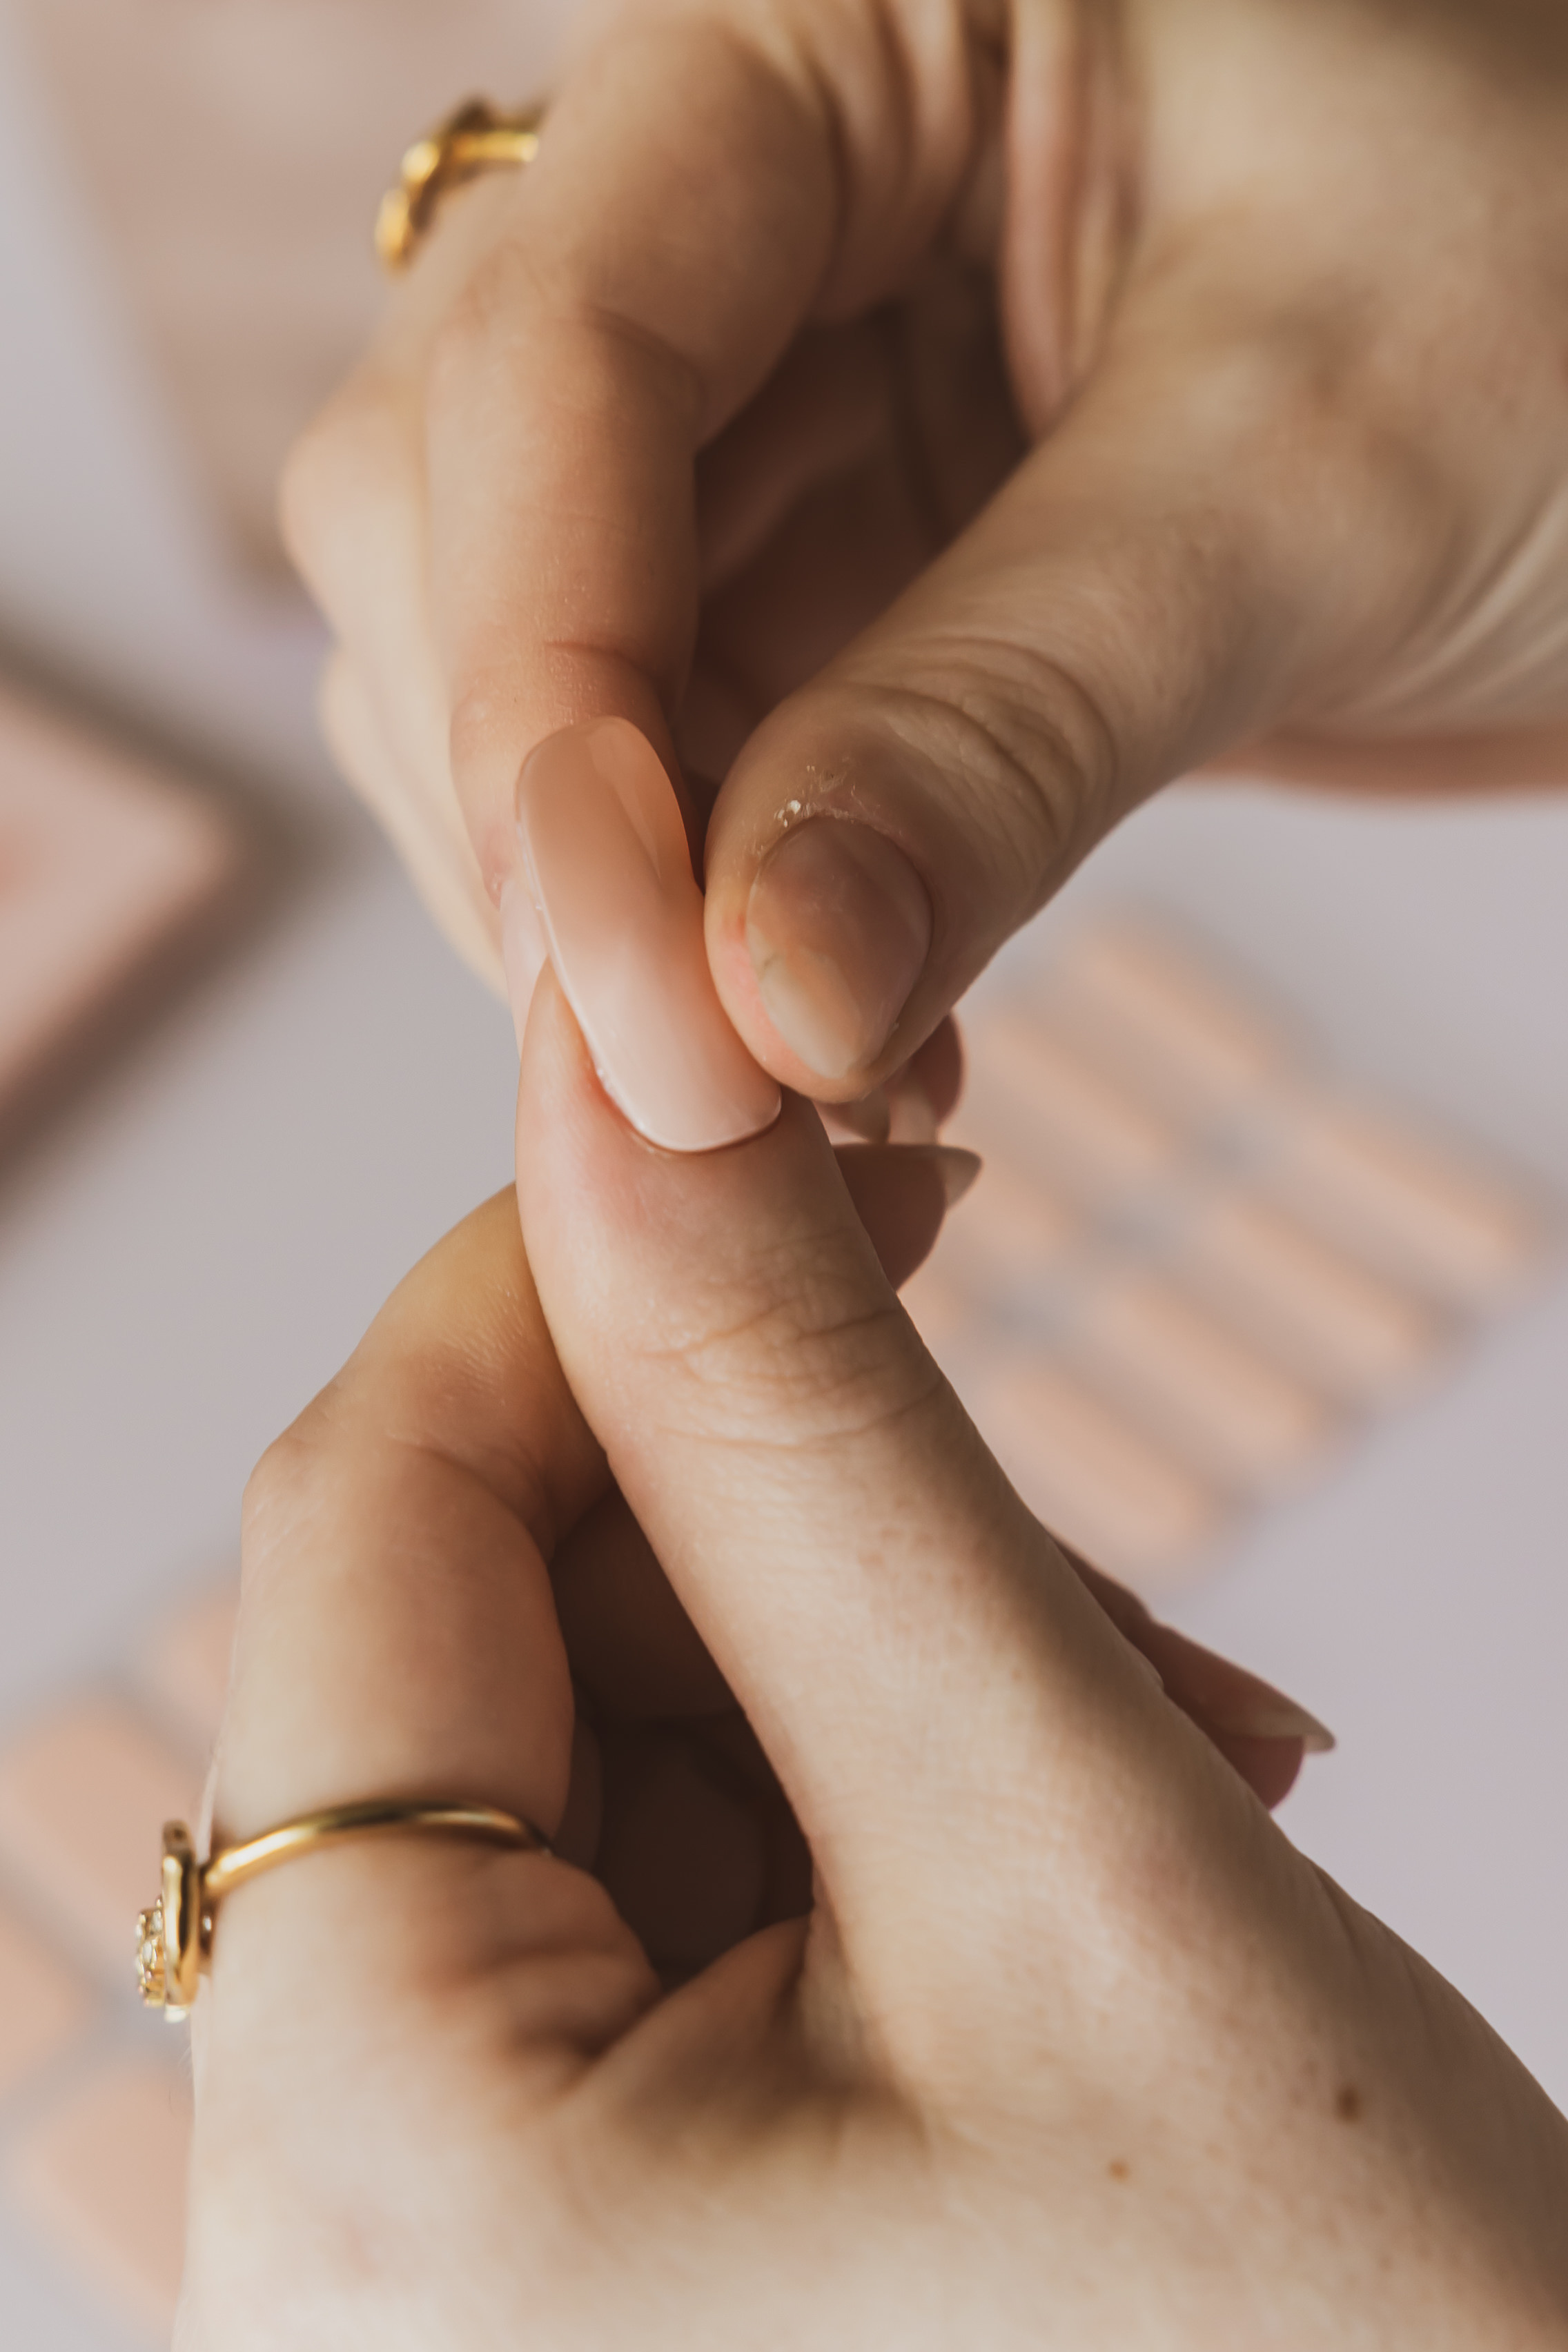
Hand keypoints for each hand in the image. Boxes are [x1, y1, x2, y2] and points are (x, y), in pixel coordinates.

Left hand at [179, 979, 1567, 2347]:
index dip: (572, 1270)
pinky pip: (642, 1888)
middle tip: (1090, 1554)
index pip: (366, 1517)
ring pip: (586, 1749)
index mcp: (371, 2172)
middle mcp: (330, 2240)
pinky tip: (1073, 1857)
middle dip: (781, 1525)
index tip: (773, 1122)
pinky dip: (850, 1810)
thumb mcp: (1059, 1843)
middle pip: (478, 1640)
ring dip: (862, 1673)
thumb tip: (628, 1077)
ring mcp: (441, 2253)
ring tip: (1158, 1761)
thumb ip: (805, 1429)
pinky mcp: (564, 2246)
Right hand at [283, 0, 1567, 1090]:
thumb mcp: (1304, 480)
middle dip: (550, 809)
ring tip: (791, 1094)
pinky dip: (718, 947)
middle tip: (694, 1075)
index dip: (543, 665)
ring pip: (531, 677)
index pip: (564, 340)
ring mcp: (775, 424)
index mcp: (836, 37)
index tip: (627, 965)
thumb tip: (756, 1001)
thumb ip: (994, 727)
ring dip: (617, 913)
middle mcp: (753, 218)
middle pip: (458, 507)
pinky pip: (677, 790)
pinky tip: (839, 1059)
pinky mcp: (829, 602)